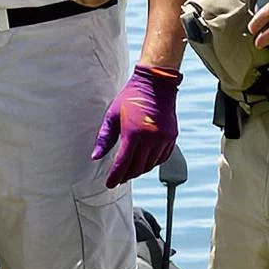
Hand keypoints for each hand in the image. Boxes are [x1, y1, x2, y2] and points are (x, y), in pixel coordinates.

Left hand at [93, 64, 180, 188]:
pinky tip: (143, 162)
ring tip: (129, 171)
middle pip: (137, 168)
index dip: (115, 176)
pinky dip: (151, 163)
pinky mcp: (172, 137)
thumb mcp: (112, 115)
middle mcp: (151, 138)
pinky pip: (161, 159)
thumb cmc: (132, 97)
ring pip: (149, 165)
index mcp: (134, 133)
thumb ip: (104, 138)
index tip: (110, 184)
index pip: (123, 163)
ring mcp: (163, 139)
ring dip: (138, 171)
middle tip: (118, 178)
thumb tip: (96, 156)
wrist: (156, 84)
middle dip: (126, 175)